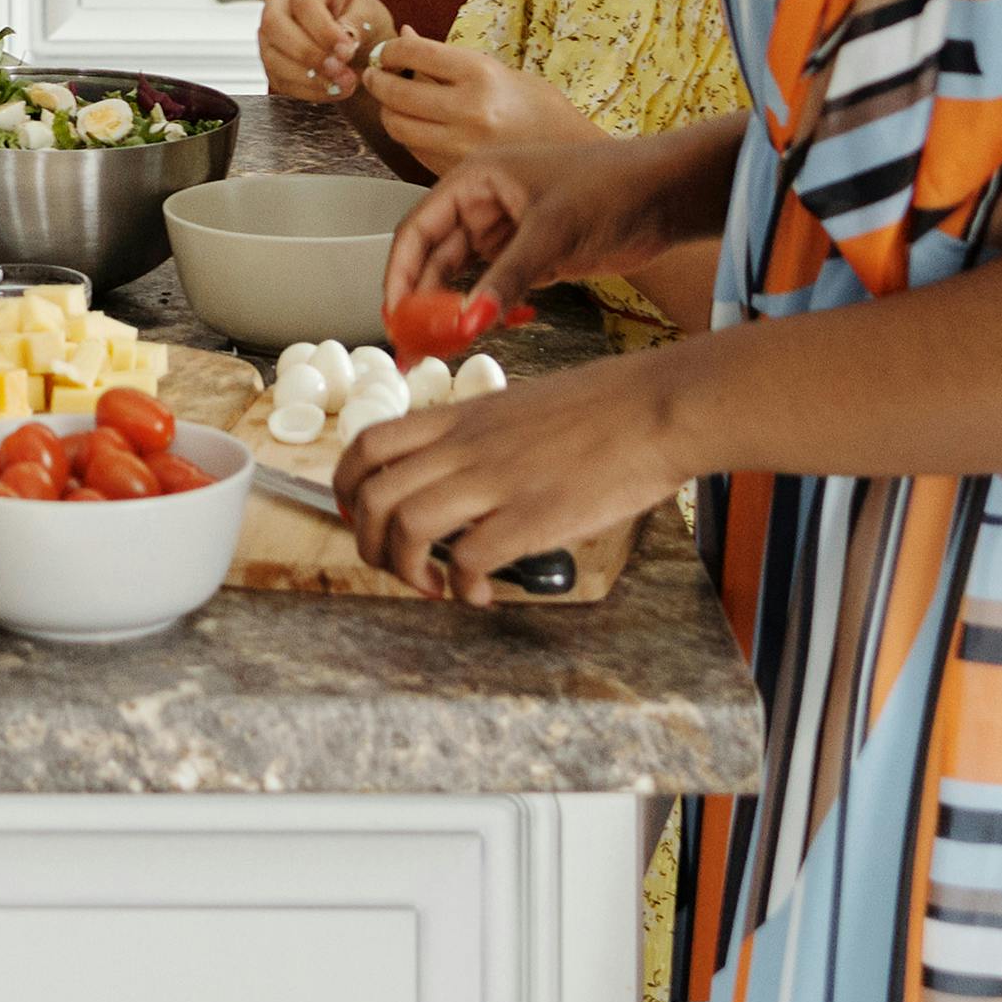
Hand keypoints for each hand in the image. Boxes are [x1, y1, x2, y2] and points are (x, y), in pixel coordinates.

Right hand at [256, 0, 394, 105]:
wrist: (359, 44)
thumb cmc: (364, 20)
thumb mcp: (371, 14)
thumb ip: (357, 24)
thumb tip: (344, 42)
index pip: (304, 2)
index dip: (324, 30)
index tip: (348, 51)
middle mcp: (279, 0)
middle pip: (274, 25)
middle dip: (308, 54)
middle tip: (340, 72)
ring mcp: (269, 31)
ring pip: (271, 56)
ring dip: (308, 77)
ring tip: (344, 85)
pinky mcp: (270, 59)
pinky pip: (278, 79)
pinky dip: (307, 91)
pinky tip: (333, 91)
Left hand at [337, 350, 686, 603]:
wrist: (654, 407)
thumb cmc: (602, 407)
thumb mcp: (519, 406)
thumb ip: (484, 436)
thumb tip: (469, 472)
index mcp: (459, 418)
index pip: (367, 445)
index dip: (347, 488)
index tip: (362, 517)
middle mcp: (463, 447)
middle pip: (371, 495)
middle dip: (366, 543)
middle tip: (396, 566)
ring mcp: (494, 481)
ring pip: (404, 526)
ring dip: (404, 570)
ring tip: (432, 587)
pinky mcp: (530, 516)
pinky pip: (466, 560)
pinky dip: (461, 589)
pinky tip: (481, 595)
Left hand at [360, 36, 601, 174]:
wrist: (573, 154)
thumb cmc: (540, 108)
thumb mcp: (497, 69)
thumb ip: (446, 58)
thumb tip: (404, 35)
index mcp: (480, 74)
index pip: (413, 52)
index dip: (389, 50)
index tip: (386, 51)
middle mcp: (469, 110)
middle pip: (396, 92)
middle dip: (378, 80)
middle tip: (375, 74)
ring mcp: (462, 145)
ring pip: (398, 126)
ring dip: (388, 110)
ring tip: (393, 100)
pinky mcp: (458, 172)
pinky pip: (414, 150)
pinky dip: (408, 136)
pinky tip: (417, 125)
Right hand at [381, 130, 709, 332]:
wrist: (668, 195)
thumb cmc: (610, 187)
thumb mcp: (552, 232)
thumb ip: (507, 278)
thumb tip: (468, 321)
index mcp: (474, 180)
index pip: (417, 229)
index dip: (400, 273)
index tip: (395, 314)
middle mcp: (483, 205)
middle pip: (436, 257)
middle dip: (423, 300)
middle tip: (416, 344)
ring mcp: (508, 233)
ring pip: (465, 277)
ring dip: (455, 309)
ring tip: (446, 346)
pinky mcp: (533, 257)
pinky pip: (496, 288)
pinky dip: (489, 310)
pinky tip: (490, 329)